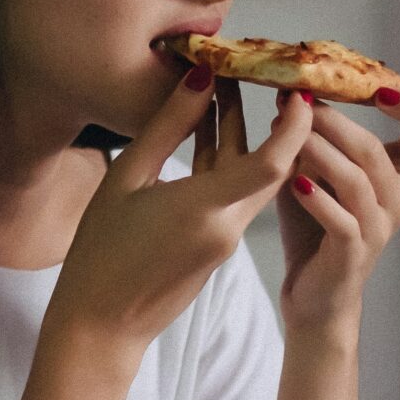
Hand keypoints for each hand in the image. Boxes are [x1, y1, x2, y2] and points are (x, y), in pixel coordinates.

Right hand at [46, 64, 310, 364]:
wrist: (101, 325)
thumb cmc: (101, 254)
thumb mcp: (126, 180)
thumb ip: (167, 129)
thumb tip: (200, 79)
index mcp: (206, 210)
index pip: (273, 163)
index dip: (295, 124)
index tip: (298, 88)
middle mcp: (227, 227)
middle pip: (270, 167)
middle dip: (272, 119)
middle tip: (261, 73)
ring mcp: (225, 240)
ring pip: (249, 179)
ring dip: (242, 136)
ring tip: (221, 89)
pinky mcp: (216, 247)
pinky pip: (231, 195)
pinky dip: (225, 161)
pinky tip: (204, 131)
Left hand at [274, 82, 399, 340]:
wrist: (314, 295)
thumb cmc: (316, 228)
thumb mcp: (315, 174)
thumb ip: (310, 139)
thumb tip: (290, 97)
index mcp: (398, 177)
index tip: (380, 89)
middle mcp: (397, 200)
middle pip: (379, 151)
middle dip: (339, 123)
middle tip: (303, 104)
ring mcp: (378, 229)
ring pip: (358, 181)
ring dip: (323, 152)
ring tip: (292, 136)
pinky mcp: (354, 254)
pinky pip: (342, 220)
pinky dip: (318, 198)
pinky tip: (294, 183)